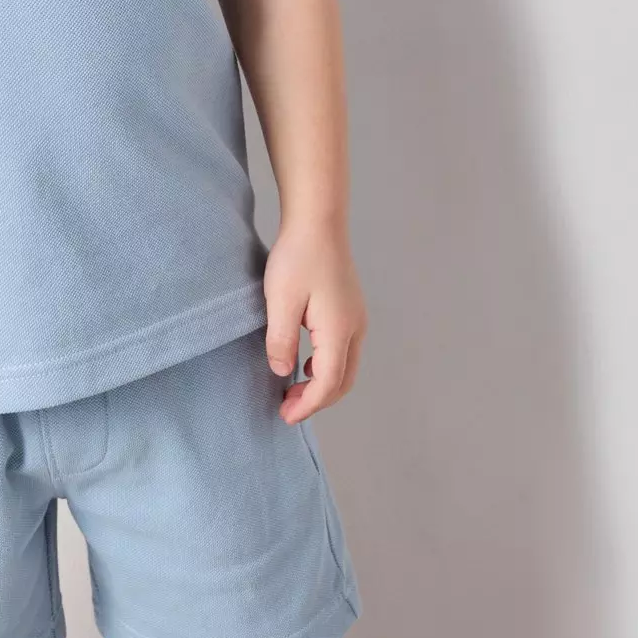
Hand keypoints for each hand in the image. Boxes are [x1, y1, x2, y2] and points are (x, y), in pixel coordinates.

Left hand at [262, 219, 365, 424]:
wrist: (318, 221)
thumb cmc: (297, 257)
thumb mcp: (280, 300)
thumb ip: (280, 339)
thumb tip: (282, 373)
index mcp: (339, 330)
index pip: (328, 383)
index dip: (308, 405)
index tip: (285, 416)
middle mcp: (355, 328)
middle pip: (343, 381)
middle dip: (317, 400)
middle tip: (287, 408)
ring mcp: (357, 318)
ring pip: (347, 367)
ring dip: (323, 384)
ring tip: (294, 390)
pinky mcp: (351, 309)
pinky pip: (344, 351)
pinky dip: (328, 366)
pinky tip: (306, 363)